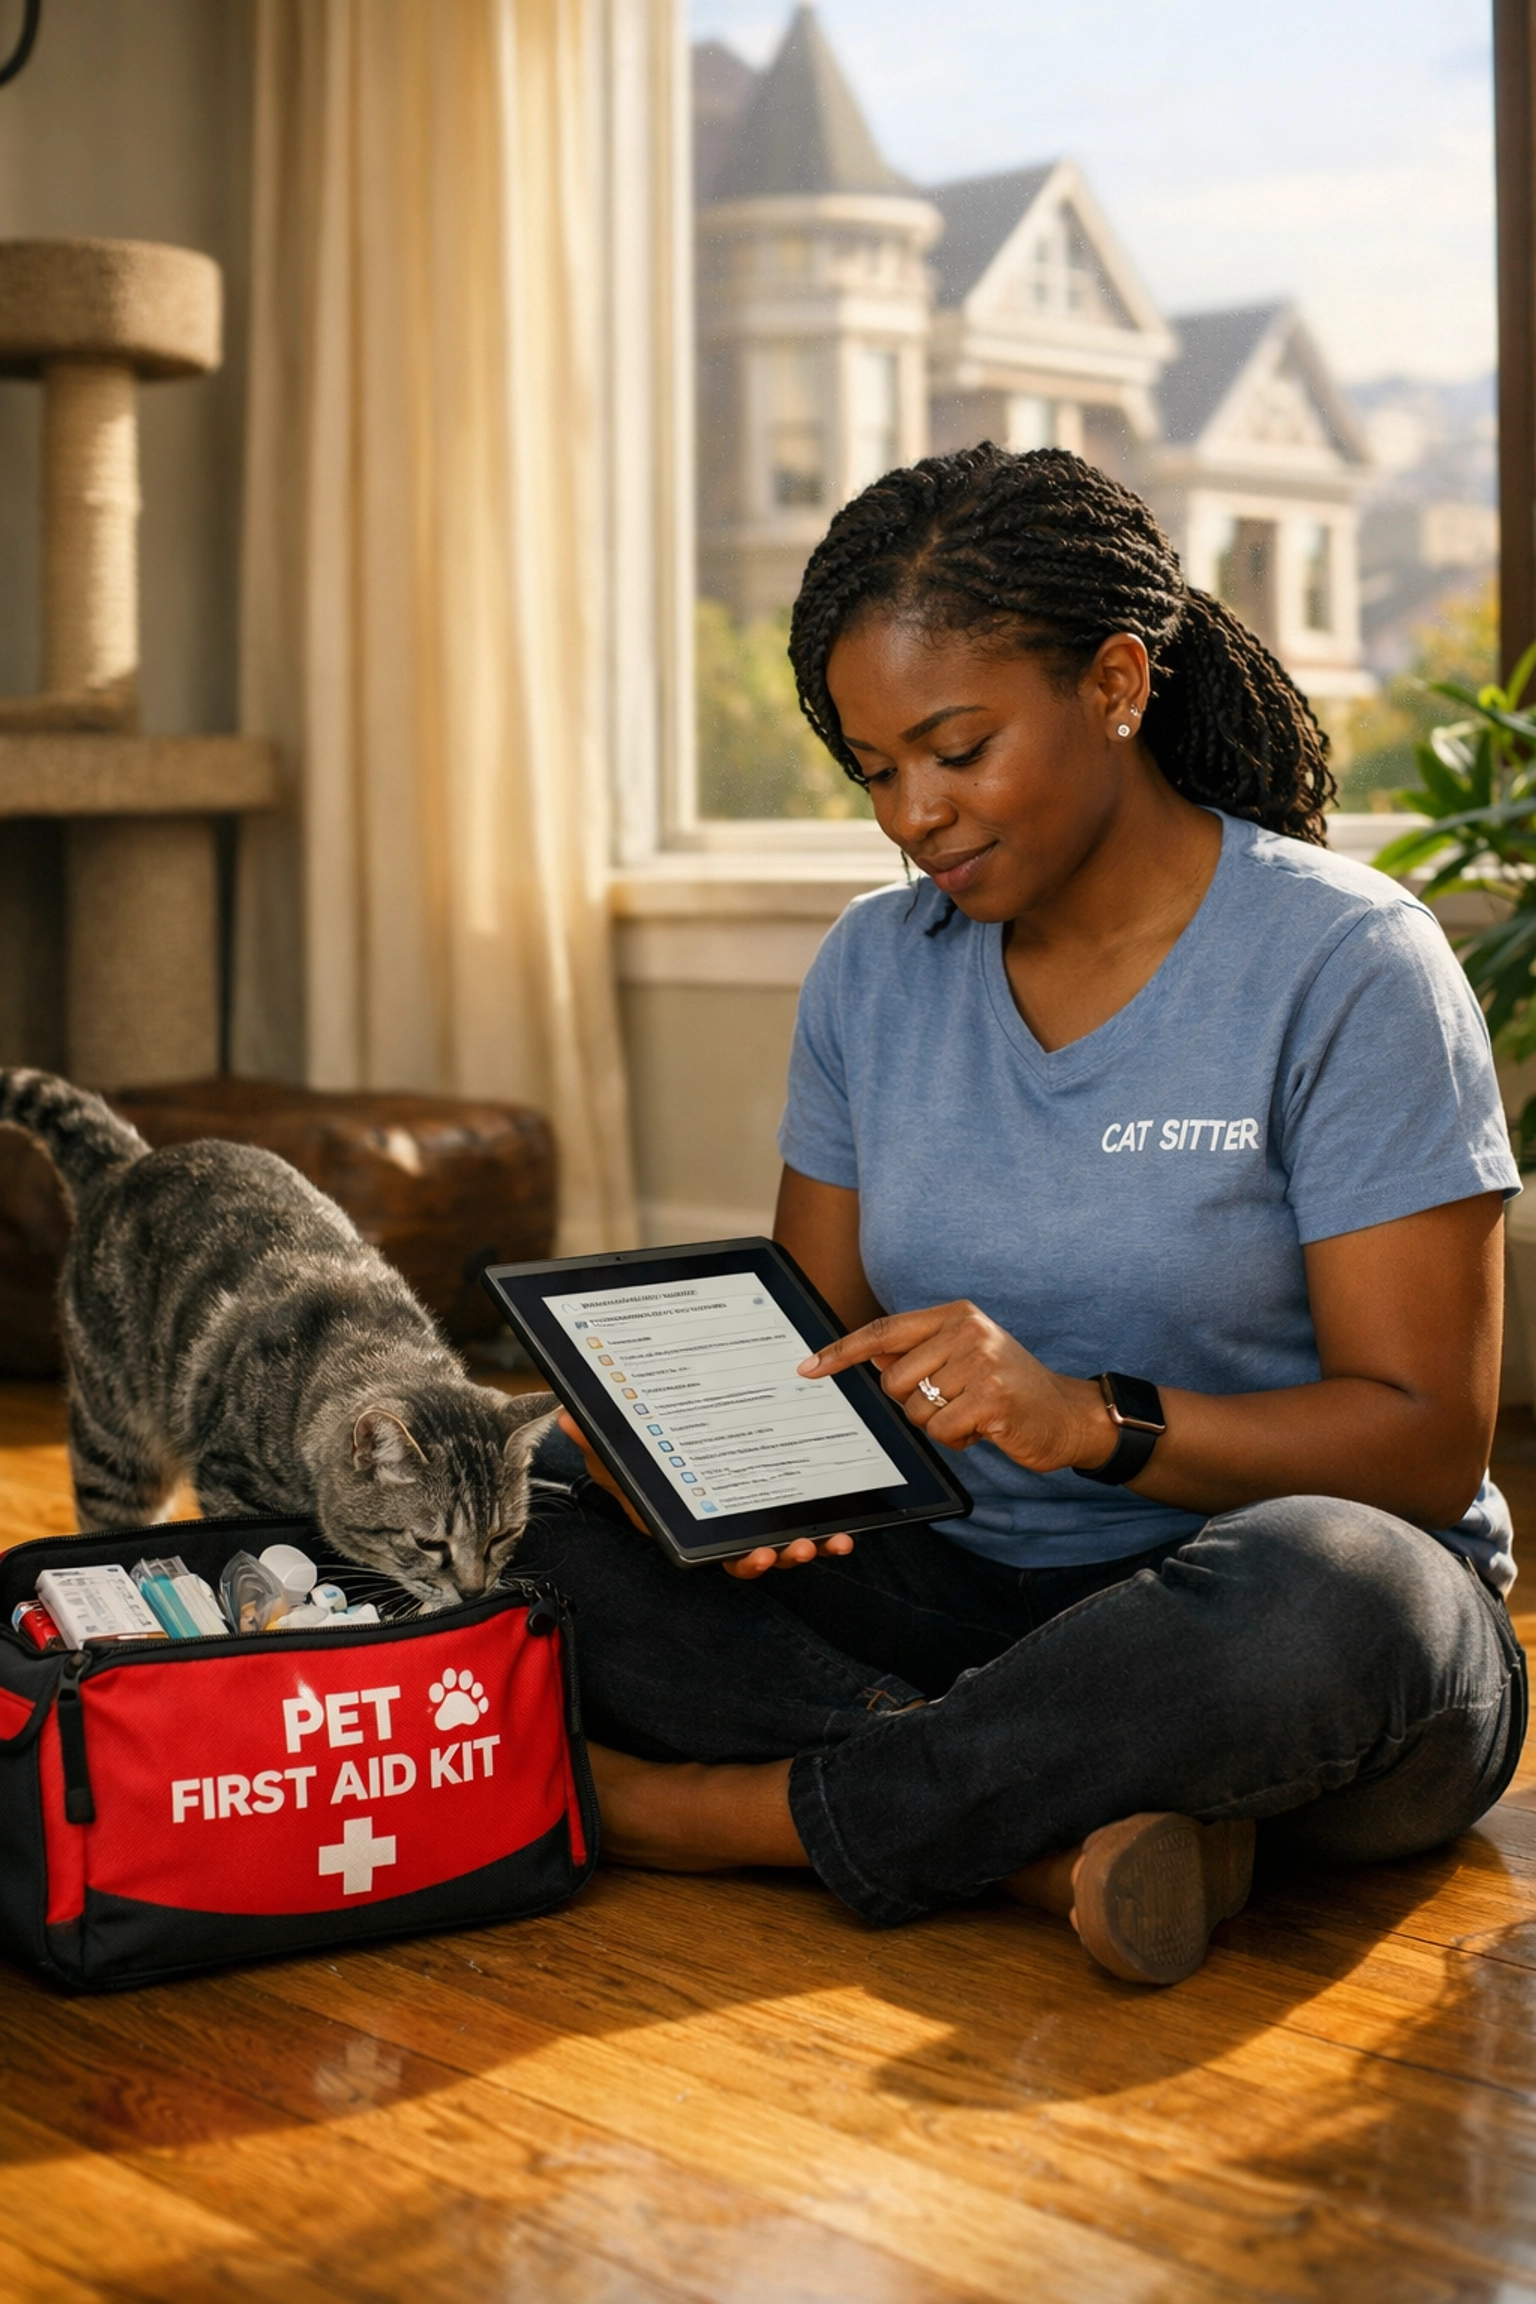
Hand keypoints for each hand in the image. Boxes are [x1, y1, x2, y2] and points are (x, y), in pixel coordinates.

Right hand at [557, 1411, 855, 1575]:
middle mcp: (716, 1527)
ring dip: (806, 1547)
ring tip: (828, 1540)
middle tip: (796, 1547)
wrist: (642, 1435)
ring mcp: (744, 1517)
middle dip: (779, 1557)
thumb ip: (593, 1439)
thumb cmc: (623, 1452)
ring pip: (779, 1543)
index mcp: (683, 1525)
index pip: (712, 1553)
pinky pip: (796, 1519)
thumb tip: (572, 1418)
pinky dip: (822, 1529)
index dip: (739, 1560)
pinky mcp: (767, 1500)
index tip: (757, 1554)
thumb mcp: (605, 1447)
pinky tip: (846, 1529)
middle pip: (753, 1555)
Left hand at [798, 1301, 1114, 1474]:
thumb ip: (919, 1354)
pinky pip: (941, 1431)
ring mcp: (982, 1363)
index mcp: (955, 1315)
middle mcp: (967, 1330)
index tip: (808, 1368)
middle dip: (915, 1404)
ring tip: (973, 1413)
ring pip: (916, 1410)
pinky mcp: (992, 1398)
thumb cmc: (1007, 1387)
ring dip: (939, 1424)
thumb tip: (868, 1359)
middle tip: (953, 1402)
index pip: (884, 1331)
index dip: (843, 1351)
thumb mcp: (964, 1357)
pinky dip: (957, 1440)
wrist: (1066, 1414)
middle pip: (894, 1380)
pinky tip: (984, 1429)